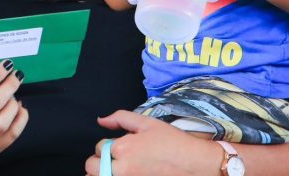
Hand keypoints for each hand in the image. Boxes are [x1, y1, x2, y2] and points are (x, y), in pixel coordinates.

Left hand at [84, 111, 221, 175]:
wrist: (196, 165)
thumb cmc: (174, 143)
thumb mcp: (147, 123)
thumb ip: (120, 118)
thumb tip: (101, 120)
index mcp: (122, 148)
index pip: (98, 148)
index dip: (106, 146)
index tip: (119, 147)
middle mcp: (122, 169)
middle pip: (92, 167)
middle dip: (99, 162)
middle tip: (114, 160)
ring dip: (104, 172)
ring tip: (119, 168)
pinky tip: (127, 174)